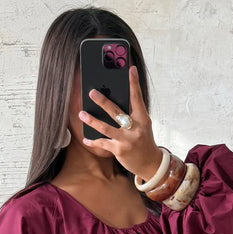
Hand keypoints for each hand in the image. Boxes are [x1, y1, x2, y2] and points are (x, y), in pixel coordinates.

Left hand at [79, 65, 162, 180]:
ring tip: (82, 114)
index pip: (137, 98)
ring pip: (106, 128)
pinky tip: (86, 139)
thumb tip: (113, 102)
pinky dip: (93, 141)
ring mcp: (127, 140)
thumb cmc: (144, 142)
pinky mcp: (119, 150)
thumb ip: (131, 115)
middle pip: (116, 111)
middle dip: (103, 101)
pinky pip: (103, 143)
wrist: (150, 165)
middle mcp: (135, 128)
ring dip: (92, 120)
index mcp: (143, 119)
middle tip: (92, 92)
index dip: (134, 83)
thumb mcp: (142, 126)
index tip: (131, 69)